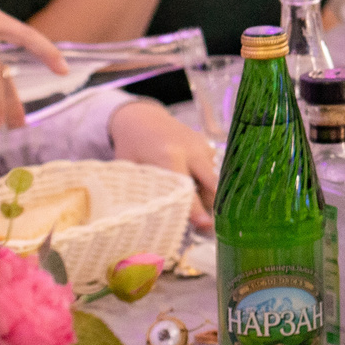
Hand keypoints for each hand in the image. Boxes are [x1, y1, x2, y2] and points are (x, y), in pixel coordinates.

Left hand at [107, 97, 218, 227]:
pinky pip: (212, 169)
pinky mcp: (205, 143)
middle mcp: (190, 150)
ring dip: (210, 196)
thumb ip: (143, 191)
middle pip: (210, 184)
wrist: (141, 116)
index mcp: (168, 156)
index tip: (205, 225)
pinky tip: (198, 193)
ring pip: (214, 178)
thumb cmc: (131, 146)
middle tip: (209, 228)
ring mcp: (201, 145)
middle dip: (212, 206)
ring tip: (202, 214)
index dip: (196, 210)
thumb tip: (147, 223)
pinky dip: (207, 183)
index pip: (187, 189)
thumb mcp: (130, 169)